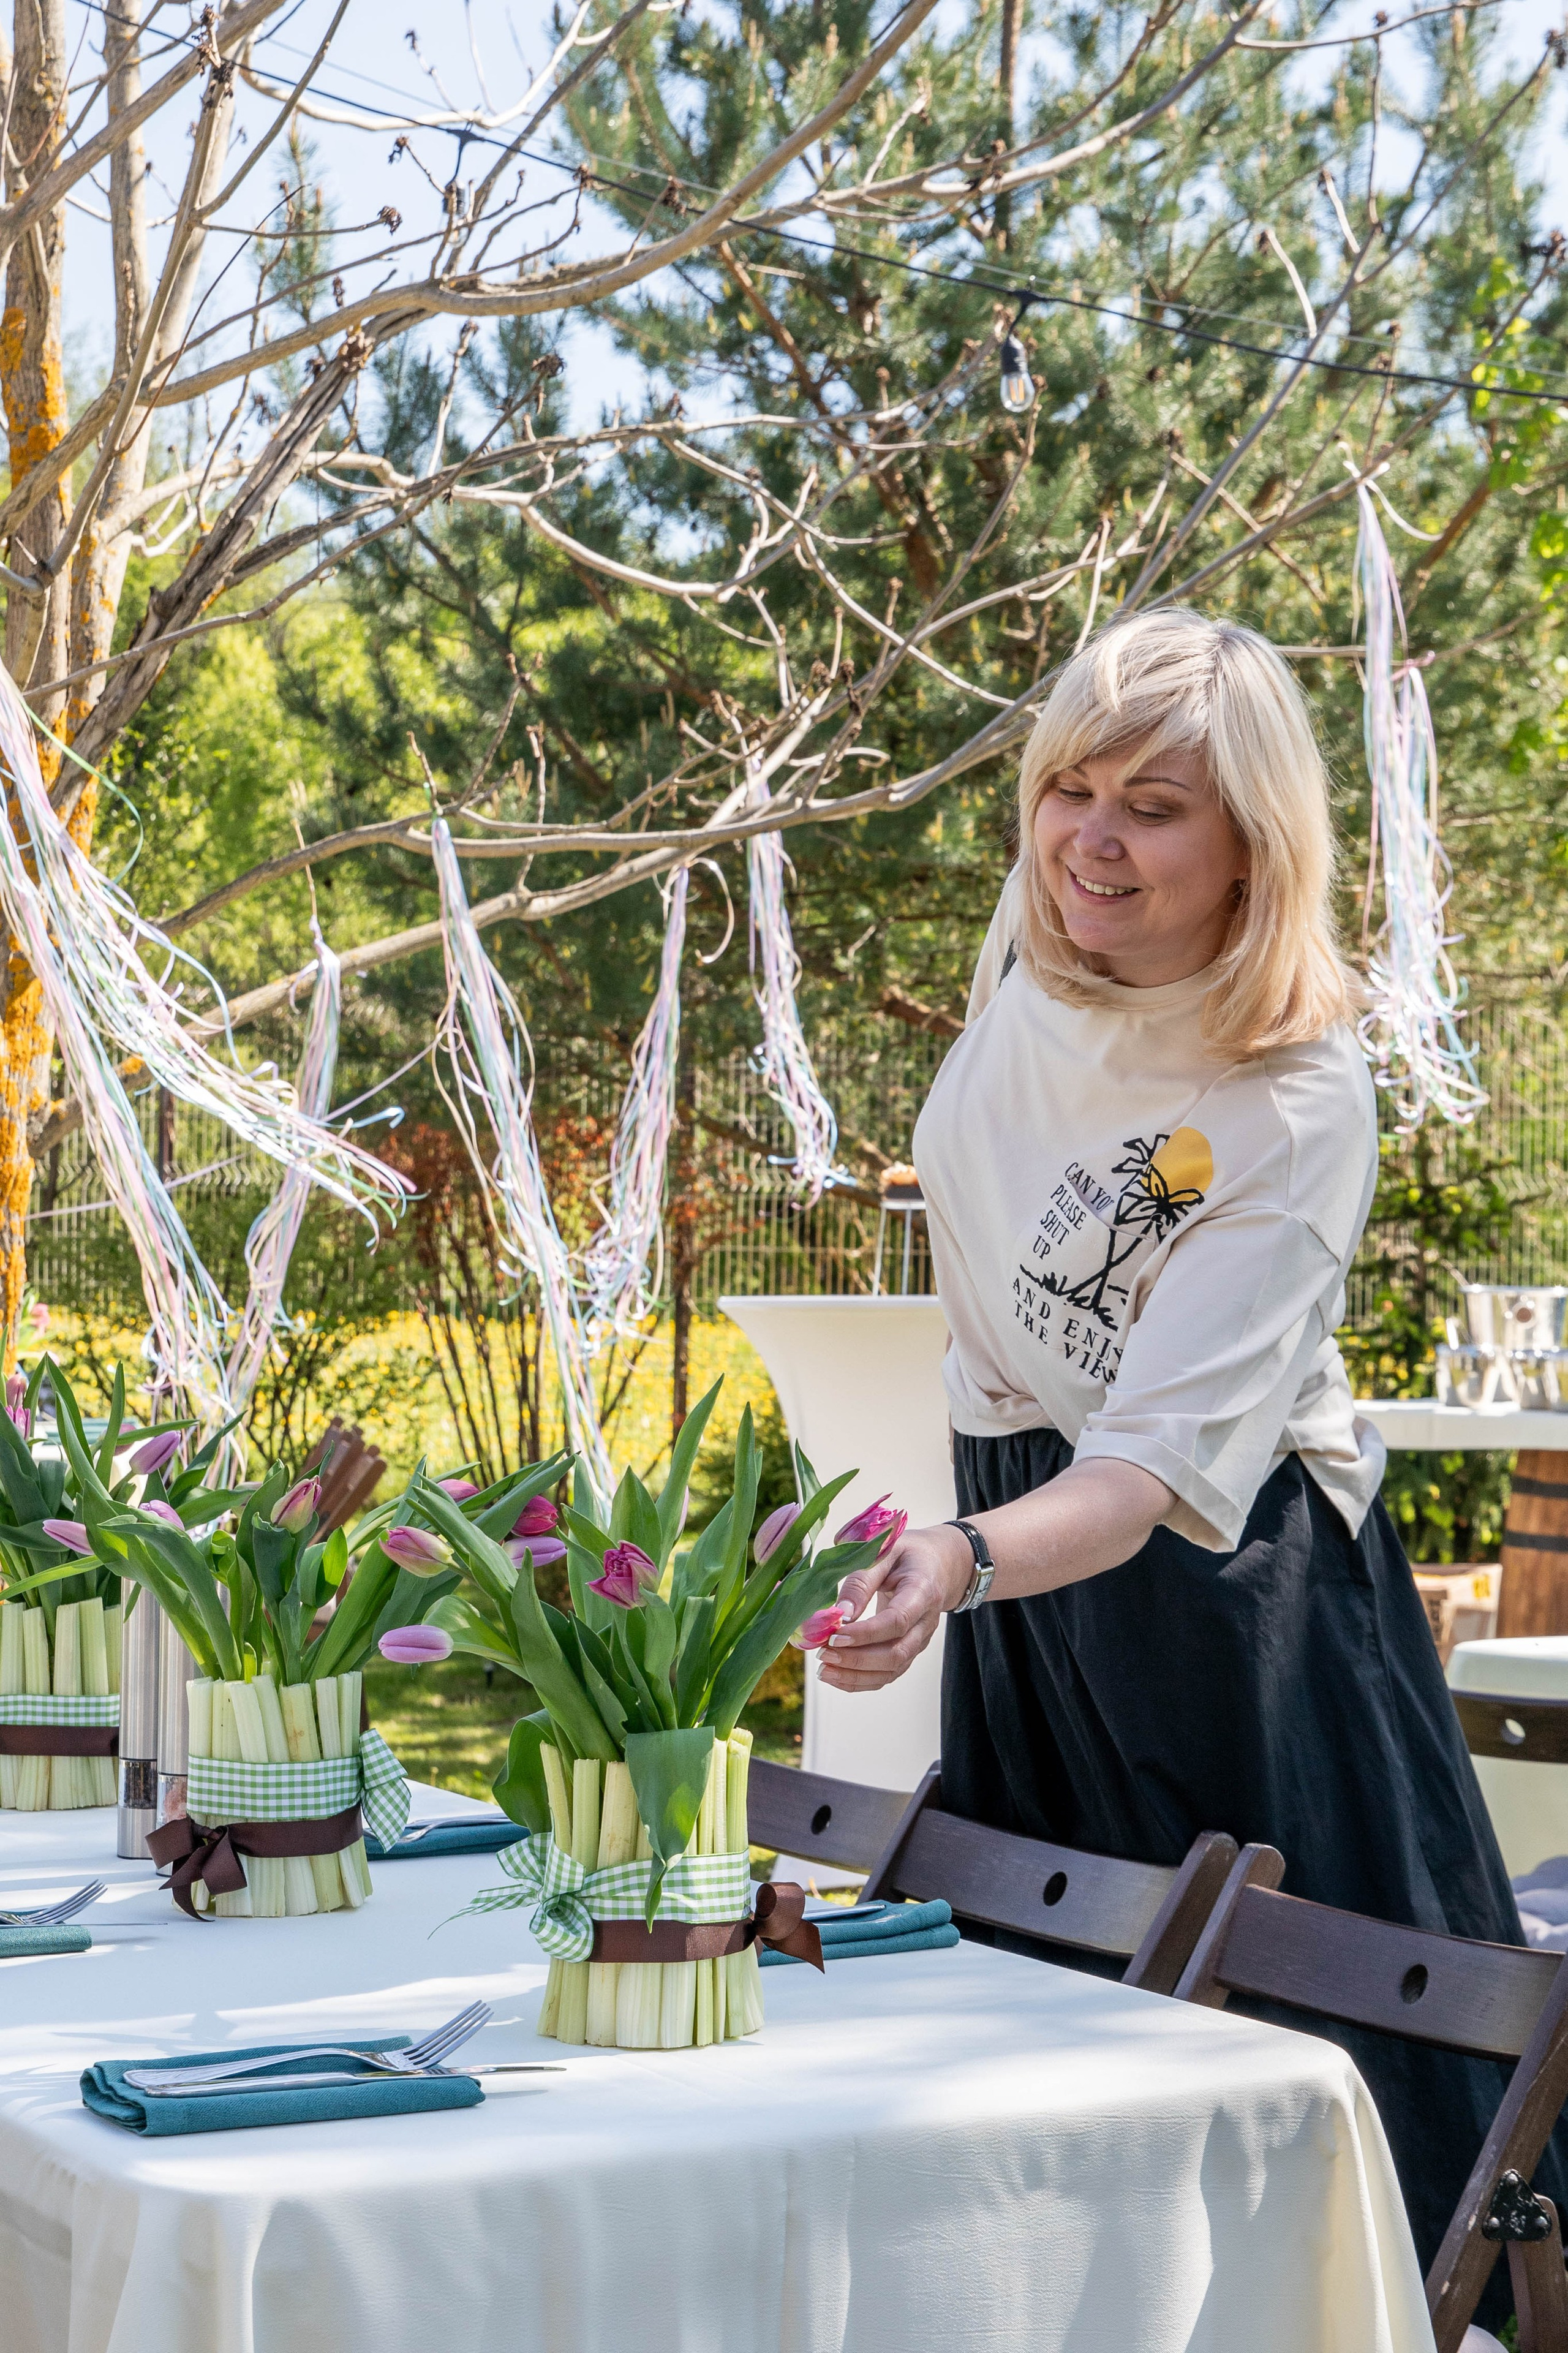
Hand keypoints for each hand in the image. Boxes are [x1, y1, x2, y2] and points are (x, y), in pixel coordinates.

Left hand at [815, 1523, 974, 1693]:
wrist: (938, 1565)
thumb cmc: (908, 1555)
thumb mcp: (885, 1552)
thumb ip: (862, 1580)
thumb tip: (839, 1613)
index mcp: (923, 1591)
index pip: (897, 1621)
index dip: (865, 1633)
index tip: (834, 1635)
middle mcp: (925, 1622)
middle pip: (896, 1653)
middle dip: (857, 1659)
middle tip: (823, 1653)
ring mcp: (920, 1640)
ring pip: (892, 1670)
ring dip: (856, 1675)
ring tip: (823, 1670)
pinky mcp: (910, 1651)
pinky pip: (887, 1674)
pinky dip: (861, 1681)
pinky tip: (836, 1676)